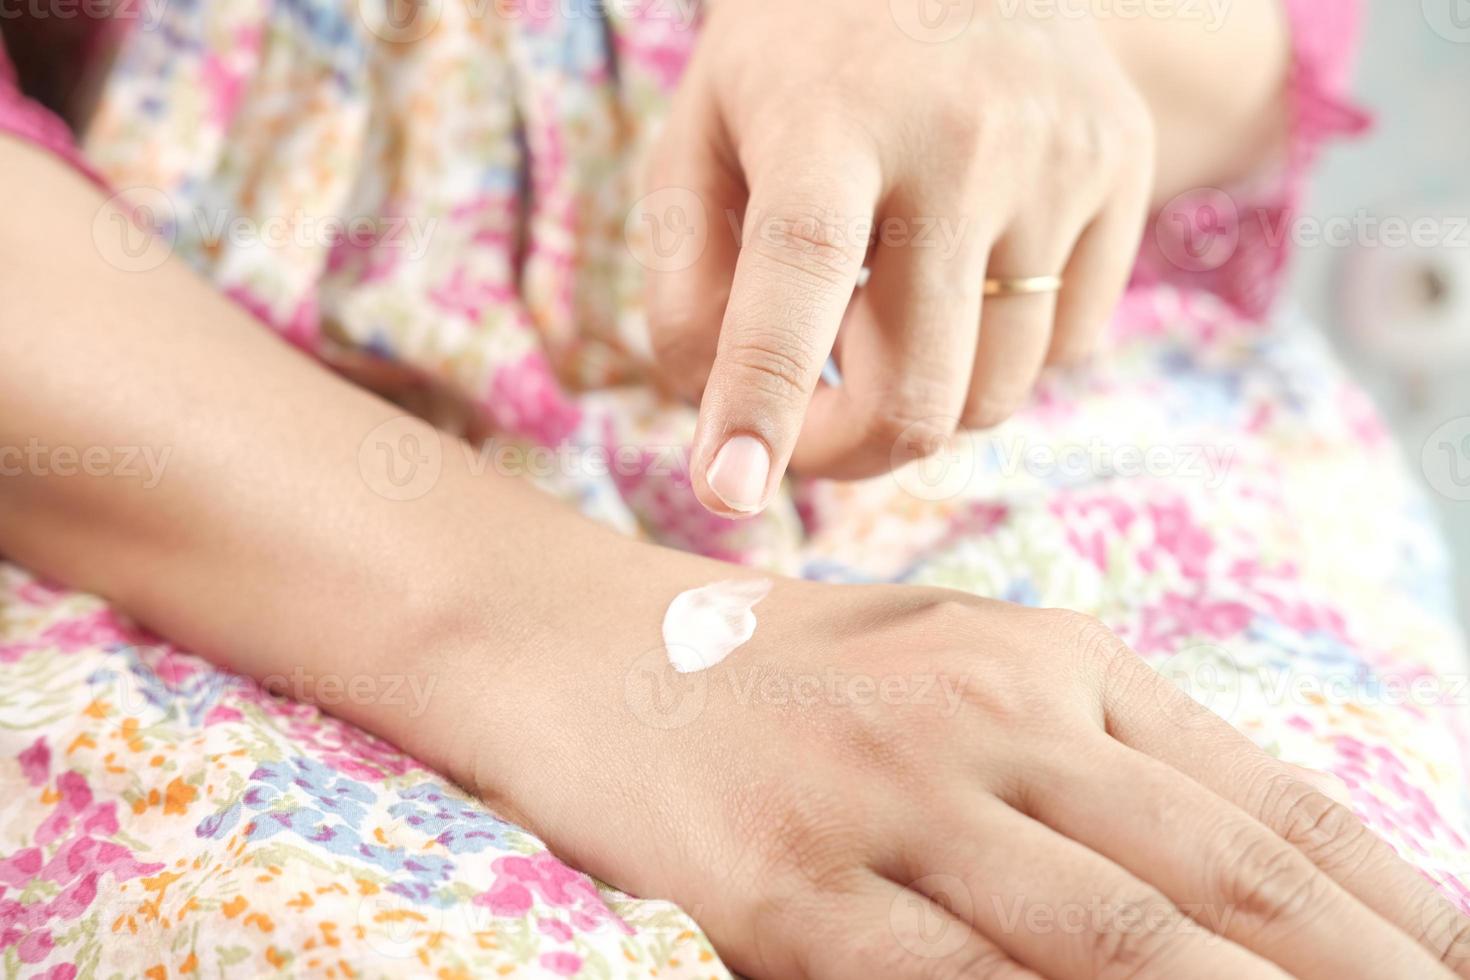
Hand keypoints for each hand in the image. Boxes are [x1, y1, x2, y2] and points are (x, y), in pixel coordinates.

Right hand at [471, 570, 1469, 978]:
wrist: (580, 645)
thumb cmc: (780, 672)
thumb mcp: (954, 670)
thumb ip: (1090, 752)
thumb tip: (1240, 877)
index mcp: (1050, 662)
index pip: (1266, 804)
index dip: (1400, 904)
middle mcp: (988, 714)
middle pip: (1221, 878)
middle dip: (1363, 975)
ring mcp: (886, 796)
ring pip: (1112, 938)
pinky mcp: (784, 882)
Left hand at [642, 0, 1154, 514]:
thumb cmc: (805, 60)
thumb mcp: (706, 134)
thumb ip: (689, 278)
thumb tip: (715, 416)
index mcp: (832, 116)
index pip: (800, 275)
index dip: (764, 397)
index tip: (729, 492)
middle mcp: (963, 139)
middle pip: (920, 389)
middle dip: (848, 451)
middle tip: (804, 435)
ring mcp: (1062, 159)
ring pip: (996, 392)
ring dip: (925, 400)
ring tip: (883, 321)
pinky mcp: (1127, 173)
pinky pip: (1067, 348)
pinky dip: (1001, 353)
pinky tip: (963, 278)